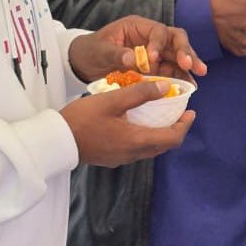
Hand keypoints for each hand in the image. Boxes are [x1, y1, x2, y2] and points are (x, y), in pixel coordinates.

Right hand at [60, 82, 194, 166]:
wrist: (55, 141)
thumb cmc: (82, 119)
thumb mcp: (113, 100)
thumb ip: (140, 93)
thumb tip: (166, 87)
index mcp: (137, 141)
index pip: (172, 138)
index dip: (185, 126)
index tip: (191, 112)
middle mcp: (132, 154)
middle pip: (163, 145)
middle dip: (175, 129)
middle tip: (178, 111)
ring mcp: (121, 158)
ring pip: (150, 148)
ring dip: (160, 133)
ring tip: (161, 114)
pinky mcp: (111, 158)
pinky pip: (137, 149)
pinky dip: (146, 137)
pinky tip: (139, 122)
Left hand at [69, 15, 207, 82]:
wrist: (84, 63)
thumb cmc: (91, 50)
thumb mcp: (99, 51)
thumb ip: (116, 54)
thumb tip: (132, 59)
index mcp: (138, 26)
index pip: (158, 31)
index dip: (159, 44)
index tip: (154, 59)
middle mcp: (151, 37)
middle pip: (175, 39)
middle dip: (185, 51)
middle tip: (190, 65)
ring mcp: (156, 52)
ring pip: (178, 55)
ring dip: (189, 64)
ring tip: (200, 75)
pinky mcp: (156, 67)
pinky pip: (172, 70)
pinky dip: (181, 77)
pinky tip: (189, 85)